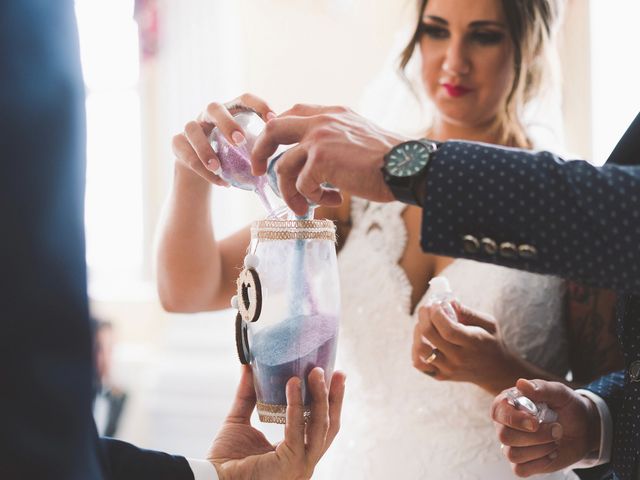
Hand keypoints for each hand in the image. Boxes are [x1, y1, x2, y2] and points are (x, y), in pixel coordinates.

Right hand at [171, 93, 275, 185]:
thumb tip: (294, 160)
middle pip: (214, 107)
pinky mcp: (177, 144)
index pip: (244, 99)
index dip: (258, 105)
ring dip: (205, 149)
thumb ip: (264, 149)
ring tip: (218, 168)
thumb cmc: (233, 159)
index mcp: (231, 112)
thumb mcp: (250, 151)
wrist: (204, 173)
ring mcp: (191, 127)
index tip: (273, 120)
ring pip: (192, 129)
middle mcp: (209, 115)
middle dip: (227, 123)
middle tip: (239, 141)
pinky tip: (219, 182)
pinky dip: (201, 168)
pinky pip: (185, 153)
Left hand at [208, 365, 345, 479]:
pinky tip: (292, 384)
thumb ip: (247, 395)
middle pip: (329, 426)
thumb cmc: (226, 458)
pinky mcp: (290, 464)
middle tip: (337, 371)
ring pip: (320, 427)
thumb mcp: (240, 419)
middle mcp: (303, 460)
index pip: (322, 425)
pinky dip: (297, 405)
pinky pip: (297, 430)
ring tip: (316, 372)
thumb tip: (248, 366)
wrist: (211, 479)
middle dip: (334, 397)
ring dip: (320, 397)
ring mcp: (300, 465)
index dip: (330, 401)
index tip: (333, 375)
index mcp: (297, 452)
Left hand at [250, 104, 407, 214]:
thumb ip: (334, 140)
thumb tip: (314, 162)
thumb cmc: (388, 160)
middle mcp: (321, 121)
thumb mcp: (358, 137)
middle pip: (273, 130)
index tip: (273, 149)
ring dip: (291, 193)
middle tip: (259, 171)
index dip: (277, 130)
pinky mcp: (321, 160)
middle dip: (260, 152)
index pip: (293, 112)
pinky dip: (313, 198)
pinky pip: (301, 185)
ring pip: (282, 167)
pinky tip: (334, 199)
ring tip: (306, 206)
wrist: (406, 166)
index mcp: (331, 113)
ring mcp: (319, 139)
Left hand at [412, 302, 515, 393]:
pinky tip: (424, 340)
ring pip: (420, 348)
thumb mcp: (488, 323)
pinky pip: (418, 363)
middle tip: (427, 308)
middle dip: (424, 315)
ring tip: (425, 323)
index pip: (447, 329)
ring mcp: (447, 369)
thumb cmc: (490, 342)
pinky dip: (415, 349)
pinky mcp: (440, 376)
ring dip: (417, 330)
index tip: (437, 303)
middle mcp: (458, 359)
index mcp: (472, 343)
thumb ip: (467, 312)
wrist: (495, 371)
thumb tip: (447, 301)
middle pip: (429, 334)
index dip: (437, 313)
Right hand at [491, 379, 599, 476]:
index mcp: (508, 404)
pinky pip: (520, 470)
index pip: (497, 412)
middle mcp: (505, 425)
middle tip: (557, 429)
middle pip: (505, 436)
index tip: (535, 421)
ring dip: (541, 449)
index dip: (514, 419)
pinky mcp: (523, 463)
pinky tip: (552, 453)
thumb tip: (521, 383)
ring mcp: (513, 445)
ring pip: (513, 454)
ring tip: (556, 440)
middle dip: (535, 436)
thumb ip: (540, 388)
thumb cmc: (566, 406)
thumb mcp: (558, 392)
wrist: (583, 427)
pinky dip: (540, 463)